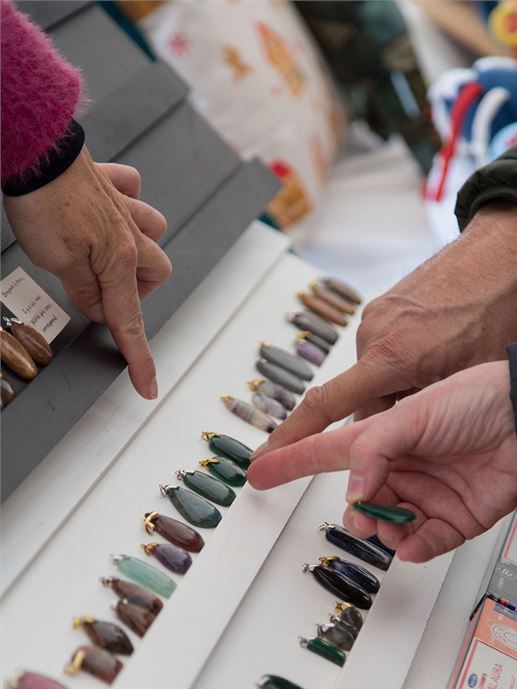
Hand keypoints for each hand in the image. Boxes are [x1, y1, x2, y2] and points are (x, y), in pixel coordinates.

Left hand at [4, 147, 171, 398]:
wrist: (34, 147)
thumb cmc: (43, 202)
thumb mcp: (57, 261)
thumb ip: (83, 289)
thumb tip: (98, 307)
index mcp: (119, 259)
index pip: (129, 319)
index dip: (139, 357)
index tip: (148, 385)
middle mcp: (129, 234)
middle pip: (155, 272)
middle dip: (136, 289)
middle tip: (103, 294)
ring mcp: (122, 205)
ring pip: (154, 229)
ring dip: (139, 247)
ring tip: (108, 254)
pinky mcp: (108, 181)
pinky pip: (133, 191)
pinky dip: (127, 202)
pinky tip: (108, 208)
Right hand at [248, 360, 516, 562]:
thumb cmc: (475, 398)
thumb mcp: (411, 415)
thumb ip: (372, 453)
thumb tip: (355, 497)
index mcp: (383, 437)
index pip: (325, 451)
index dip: (290, 461)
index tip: (258, 472)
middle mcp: (401, 467)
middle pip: (360, 501)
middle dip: (356, 512)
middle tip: (361, 514)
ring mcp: (427, 495)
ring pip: (388, 526)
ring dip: (384, 530)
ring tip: (390, 524)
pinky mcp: (455, 520)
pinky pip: (424, 543)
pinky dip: (414, 546)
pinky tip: (411, 542)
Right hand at [253, 202, 516, 455]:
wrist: (503, 251)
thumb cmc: (495, 309)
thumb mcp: (470, 380)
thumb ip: (427, 413)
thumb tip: (400, 441)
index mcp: (390, 358)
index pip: (326, 407)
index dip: (293, 438)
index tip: (267, 456)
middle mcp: (373, 335)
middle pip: (362, 400)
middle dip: (389, 416)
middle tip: (430, 416)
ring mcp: (377, 317)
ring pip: (375, 378)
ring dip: (400, 388)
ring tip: (444, 374)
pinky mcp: (385, 306)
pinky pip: (383, 350)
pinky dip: (403, 363)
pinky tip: (437, 354)